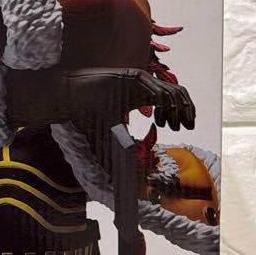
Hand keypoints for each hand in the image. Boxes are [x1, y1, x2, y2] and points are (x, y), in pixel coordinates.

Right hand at [9, 67, 194, 132]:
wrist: (68, 96)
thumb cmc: (85, 114)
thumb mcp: (110, 135)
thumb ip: (120, 150)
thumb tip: (121, 179)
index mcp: (141, 97)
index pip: (170, 100)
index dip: (180, 114)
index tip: (179, 130)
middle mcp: (144, 87)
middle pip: (177, 93)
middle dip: (187, 110)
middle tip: (186, 127)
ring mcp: (139, 80)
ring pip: (172, 90)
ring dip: (179, 107)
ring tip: (176, 125)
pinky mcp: (132, 76)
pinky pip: (157, 87)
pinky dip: (165, 101)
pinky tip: (163, 116)